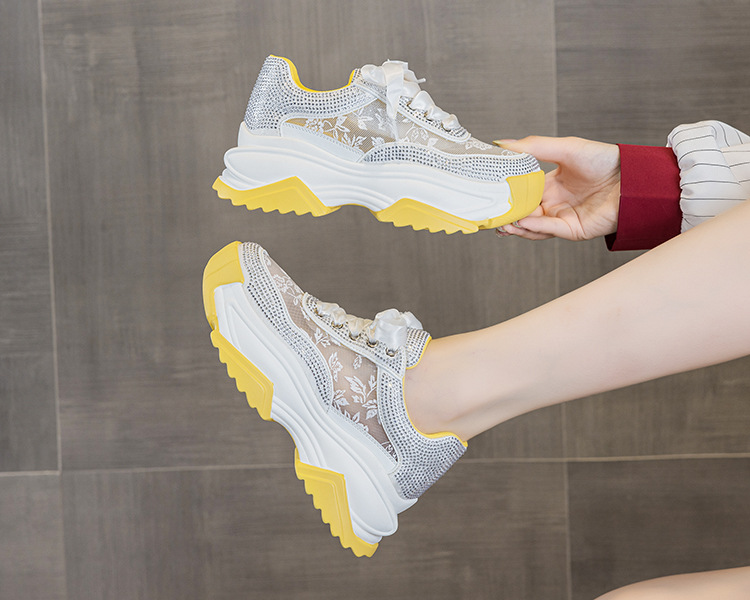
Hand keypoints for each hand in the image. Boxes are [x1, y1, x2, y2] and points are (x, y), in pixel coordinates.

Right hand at [495, 136, 620, 240]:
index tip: (490, 192)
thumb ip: (534, 146)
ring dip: (516, 226)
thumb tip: (503, 143)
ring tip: (502, 223)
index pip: (522, 193)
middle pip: (523, 213)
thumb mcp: (565, 148)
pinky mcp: (573, 230)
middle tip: (490, 214)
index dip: (506, 194)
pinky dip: (533, 228)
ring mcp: (563, 218)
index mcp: (551, 185)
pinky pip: (548, 230)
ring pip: (532, 227)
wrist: (633, 177)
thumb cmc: (605, 160)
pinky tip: (522, 222)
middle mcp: (555, 203)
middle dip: (506, 215)